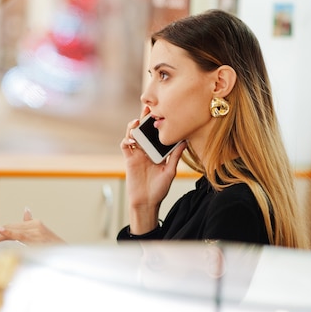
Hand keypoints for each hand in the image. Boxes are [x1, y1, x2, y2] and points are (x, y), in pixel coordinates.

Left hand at [0, 208, 64, 244]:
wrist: (69, 254)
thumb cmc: (55, 248)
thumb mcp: (43, 236)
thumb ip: (32, 224)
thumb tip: (26, 211)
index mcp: (33, 224)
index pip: (10, 227)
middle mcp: (33, 225)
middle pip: (7, 228)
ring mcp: (35, 230)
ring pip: (10, 231)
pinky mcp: (36, 236)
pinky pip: (20, 234)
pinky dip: (9, 231)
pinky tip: (0, 230)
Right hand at [120, 109, 186, 233]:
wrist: (147, 202)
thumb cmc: (159, 189)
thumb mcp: (170, 171)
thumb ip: (175, 156)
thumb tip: (185, 141)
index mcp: (157, 152)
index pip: (156, 133)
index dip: (158, 123)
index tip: (163, 113)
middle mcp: (146, 150)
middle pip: (143, 130)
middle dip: (144, 119)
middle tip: (148, 108)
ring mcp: (136, 154)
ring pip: (132, 135)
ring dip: (133, 126)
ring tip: (138, 121)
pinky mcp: (129, 159)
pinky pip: (125, 146)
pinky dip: (127, 140)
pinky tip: (132, 139)